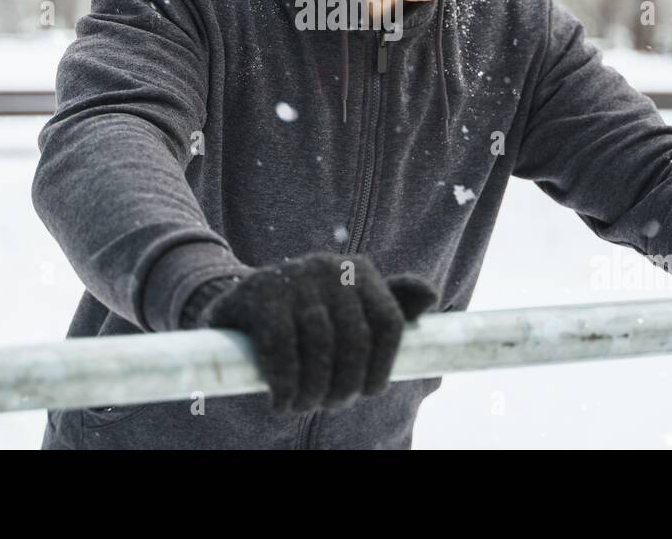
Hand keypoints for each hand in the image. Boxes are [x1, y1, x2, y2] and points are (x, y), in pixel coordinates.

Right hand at [198, 252, 437, 412]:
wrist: (240, 304)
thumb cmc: (307, 314)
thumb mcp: (350, 307)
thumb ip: (391, 304)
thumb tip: (431, 296)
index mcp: (358, 271)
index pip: (389, 322)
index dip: (383, 366)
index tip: (368, 392)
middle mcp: (329, 267)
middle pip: (355, 340)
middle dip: (346, 384)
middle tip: (331, 404)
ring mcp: (293, 278)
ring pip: (320, 346)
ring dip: (313, 390)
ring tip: (304, 405)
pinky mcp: (258, 295)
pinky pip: (281, 348)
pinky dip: (285, 384)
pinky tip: (282, 402)